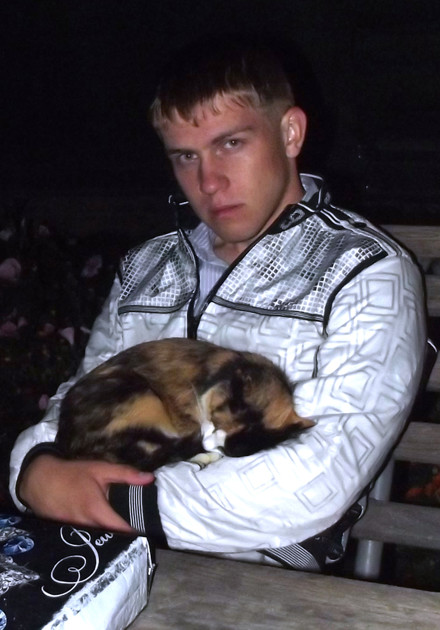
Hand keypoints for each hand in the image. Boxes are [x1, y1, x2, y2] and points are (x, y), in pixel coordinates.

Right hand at [19, 454, 153, 532]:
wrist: (39, 480)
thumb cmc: (72, 473)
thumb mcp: (100, 469)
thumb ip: (125, 474)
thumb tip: (150, 479)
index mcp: (97, 510)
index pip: (122, 529)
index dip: (137, 530)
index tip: (149, 528)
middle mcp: (86, 526)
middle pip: (112, 535)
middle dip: (125, 532)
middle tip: (138, 525)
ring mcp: (76, 532)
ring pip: (100, 537)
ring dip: (111, 534)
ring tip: (123, 527)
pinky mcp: (68, 534)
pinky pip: (88, 537)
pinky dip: (97, 533)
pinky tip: (102, 526)